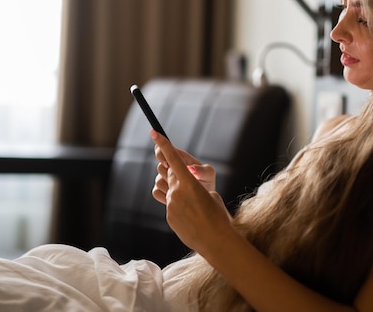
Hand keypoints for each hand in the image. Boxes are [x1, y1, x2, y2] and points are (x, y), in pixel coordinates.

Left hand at [151, 130, 232, 254]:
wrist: (215, 240)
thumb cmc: (218, 214)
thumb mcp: (210, 193)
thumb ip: (193, 185)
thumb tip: (183, 186)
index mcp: (189, 182)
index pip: (173, 158)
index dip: (163, 144)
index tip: (154, 132)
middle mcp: (176, 191)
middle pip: (168, 172)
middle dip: (173, 170)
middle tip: (186, 177)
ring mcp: (170, 204)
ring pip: (167, 188)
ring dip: (175, 188)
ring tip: (191, 200)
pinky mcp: (168, 216)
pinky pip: (169, 202)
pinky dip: (178, 203)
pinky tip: (190, 213)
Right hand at [152, 140, 215, 204]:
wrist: (204, 201)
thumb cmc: (207, 182)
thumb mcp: (208, 174)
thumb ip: (202, 170)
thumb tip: (191, 168)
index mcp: (180, 158)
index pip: (164, 149)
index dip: (161, 152)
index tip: (167, 163)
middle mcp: (170, 168)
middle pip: (159, 166)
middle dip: (168, 174)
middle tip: (180, 181)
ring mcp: (165, 180)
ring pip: (158, 181)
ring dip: (169, 186)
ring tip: (184, 192)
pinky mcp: (162, 192)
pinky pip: (156, 192)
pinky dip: (165, 195)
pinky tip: (177, 198)